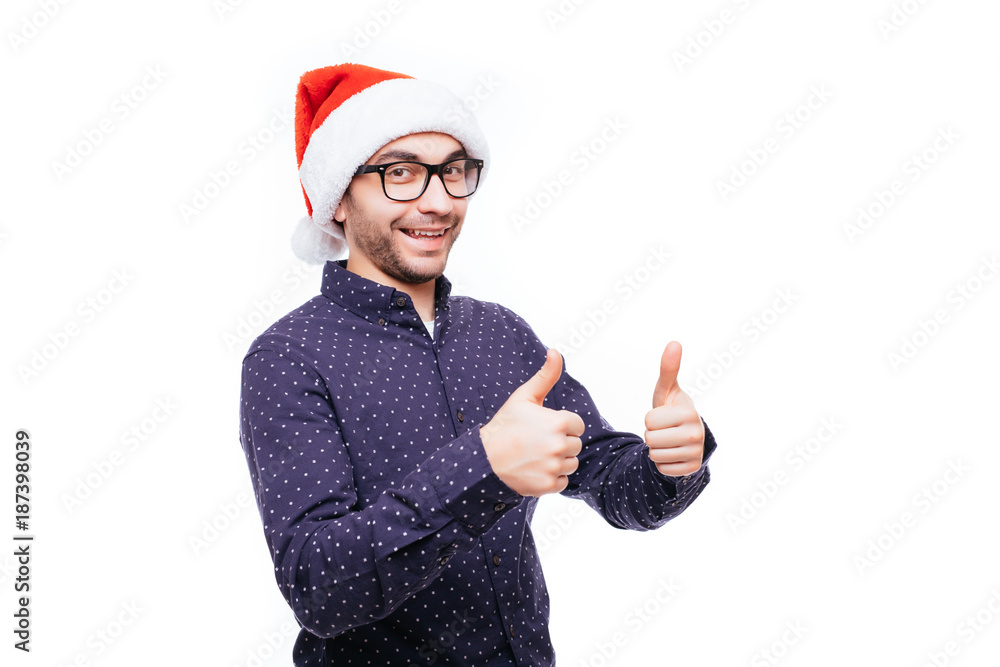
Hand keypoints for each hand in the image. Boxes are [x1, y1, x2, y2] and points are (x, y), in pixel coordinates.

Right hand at [480, 349, 584, 496]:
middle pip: (575, 445)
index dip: (561, 425)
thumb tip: (555, 351)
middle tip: (536, 442)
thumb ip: (546, 375)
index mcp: (559, 422)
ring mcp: (554, 467)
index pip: (577, 425)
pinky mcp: (548, 485)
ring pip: (571, 463)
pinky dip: (552, 477)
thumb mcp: (524, 397)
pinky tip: (534, 469)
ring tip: (535, 455)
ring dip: (558, 460)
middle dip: (560, 443)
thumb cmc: (505, 425)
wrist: (483, 459)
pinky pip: (563, 481)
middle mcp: (560, 445)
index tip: (542, 427)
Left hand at [644, 341, 704, 476]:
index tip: (663, 417)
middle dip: (652, 435)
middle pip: (650, 439)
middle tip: (665, 430)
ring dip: (656, 449)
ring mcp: (696, 453)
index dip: (650, 419)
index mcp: (689, 412)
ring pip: (654, 455)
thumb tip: (674, 342)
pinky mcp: (691, 469)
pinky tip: (673, 454)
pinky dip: (663, 463)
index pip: (649, 421)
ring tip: (669, 441)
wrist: (687, 436)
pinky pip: (662, 468)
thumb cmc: (672, 410)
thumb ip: (668, 369)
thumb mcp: (667, 391)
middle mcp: (696, 433)